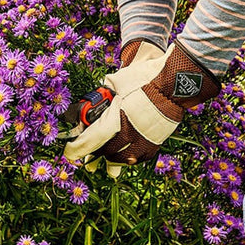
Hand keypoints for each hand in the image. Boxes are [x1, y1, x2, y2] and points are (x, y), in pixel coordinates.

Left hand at [64, 41, 219, 176]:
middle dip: (94, 157)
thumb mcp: (117, 81)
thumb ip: (103, 94)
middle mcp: (130, 134)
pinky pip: (139, 157)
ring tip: (108, 167)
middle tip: (87, 162)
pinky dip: (130, 158)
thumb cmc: (145, 78)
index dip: (77, 149)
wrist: (175, 84)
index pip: (91, 140)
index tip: (69, 154)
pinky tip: (126, 157)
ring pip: (123, 159)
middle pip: (106, 153)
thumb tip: (93, 103)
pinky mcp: (156, 143)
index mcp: (117, 118)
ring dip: (112, 161)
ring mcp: (145, 140)